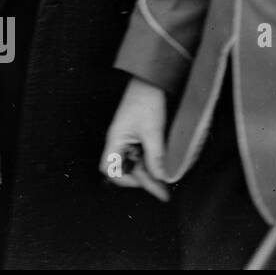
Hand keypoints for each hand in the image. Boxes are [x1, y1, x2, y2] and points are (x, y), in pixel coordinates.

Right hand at [99, 78, 169, 201]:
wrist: (150, 83)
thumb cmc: (146, 102)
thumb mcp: (153, 132)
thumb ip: (155, 157)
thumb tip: (159, 177)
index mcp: (115, 139)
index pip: (109, 169)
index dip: (124, 180)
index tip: (145, 182)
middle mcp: (118, 141)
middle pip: (124, 169)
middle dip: (143, 180)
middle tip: (163, 192)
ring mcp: (127, 139)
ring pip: (133, 164)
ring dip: (148, 173)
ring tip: (165, 181)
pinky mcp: (136, 136)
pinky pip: (140, 156)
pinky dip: (150, 163)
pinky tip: (162, 168)